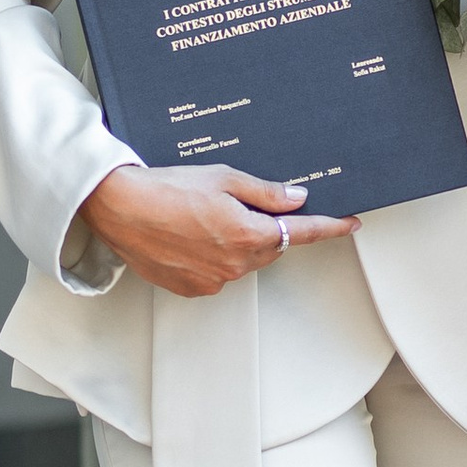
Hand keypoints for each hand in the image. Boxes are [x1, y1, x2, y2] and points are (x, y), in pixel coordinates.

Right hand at [78, 164, 359, 299]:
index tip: (348, 223)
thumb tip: (296, 199)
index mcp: (247, 235)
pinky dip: (215, 256)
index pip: (302, 233)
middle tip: (241, 203)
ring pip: (244, 261)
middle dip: (267, 228)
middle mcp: (234, 264)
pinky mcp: (191, 288)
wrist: (118, 207)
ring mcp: (212, 280)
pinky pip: (218, 273)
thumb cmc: (166, 188)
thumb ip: (265, 192)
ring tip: (205, 216)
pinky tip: (192, 235)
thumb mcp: (223, 177)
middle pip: (271, 247)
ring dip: (239, 242)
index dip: (328, 227)